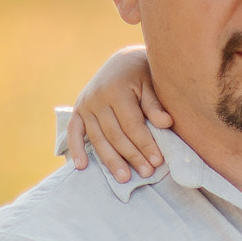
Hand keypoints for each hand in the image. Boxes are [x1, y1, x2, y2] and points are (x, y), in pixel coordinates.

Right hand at [65, 45, 169, 179]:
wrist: (122, 62)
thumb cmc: (142, 75)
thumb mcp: (152, 84)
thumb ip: (155, 105)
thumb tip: (166, 123)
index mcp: (116, 90)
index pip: (132, 125)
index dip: (145, 144)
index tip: (158, 161)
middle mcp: (97, 98)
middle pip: (115, 135)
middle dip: (132, 156)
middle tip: (146, 173)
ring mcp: (85, 105)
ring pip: (98, 139)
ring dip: (110, 160)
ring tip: (124, 178)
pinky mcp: (78, 111)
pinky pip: (74, 132)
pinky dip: (75, 149)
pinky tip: (81, 166)